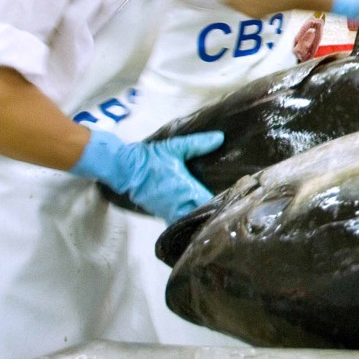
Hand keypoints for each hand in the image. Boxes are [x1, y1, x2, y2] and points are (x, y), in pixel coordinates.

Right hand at [70, 129, 223, 222]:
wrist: (124, 168)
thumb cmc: (150, 158)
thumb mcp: (175, 147)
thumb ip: (198, 144)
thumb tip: (219, 138)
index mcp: (186, 190)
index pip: (209, 203)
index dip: (221, 203)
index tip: (234, 199)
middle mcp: (178, 205)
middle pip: (201, 216)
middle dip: (213, 213)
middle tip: (227, 208)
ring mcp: (168, 211)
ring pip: (189, 220)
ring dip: (199, 218)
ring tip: (213, 212)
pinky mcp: (160, 212)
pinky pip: (177, 219)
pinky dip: (187, 218)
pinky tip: (194, 211)